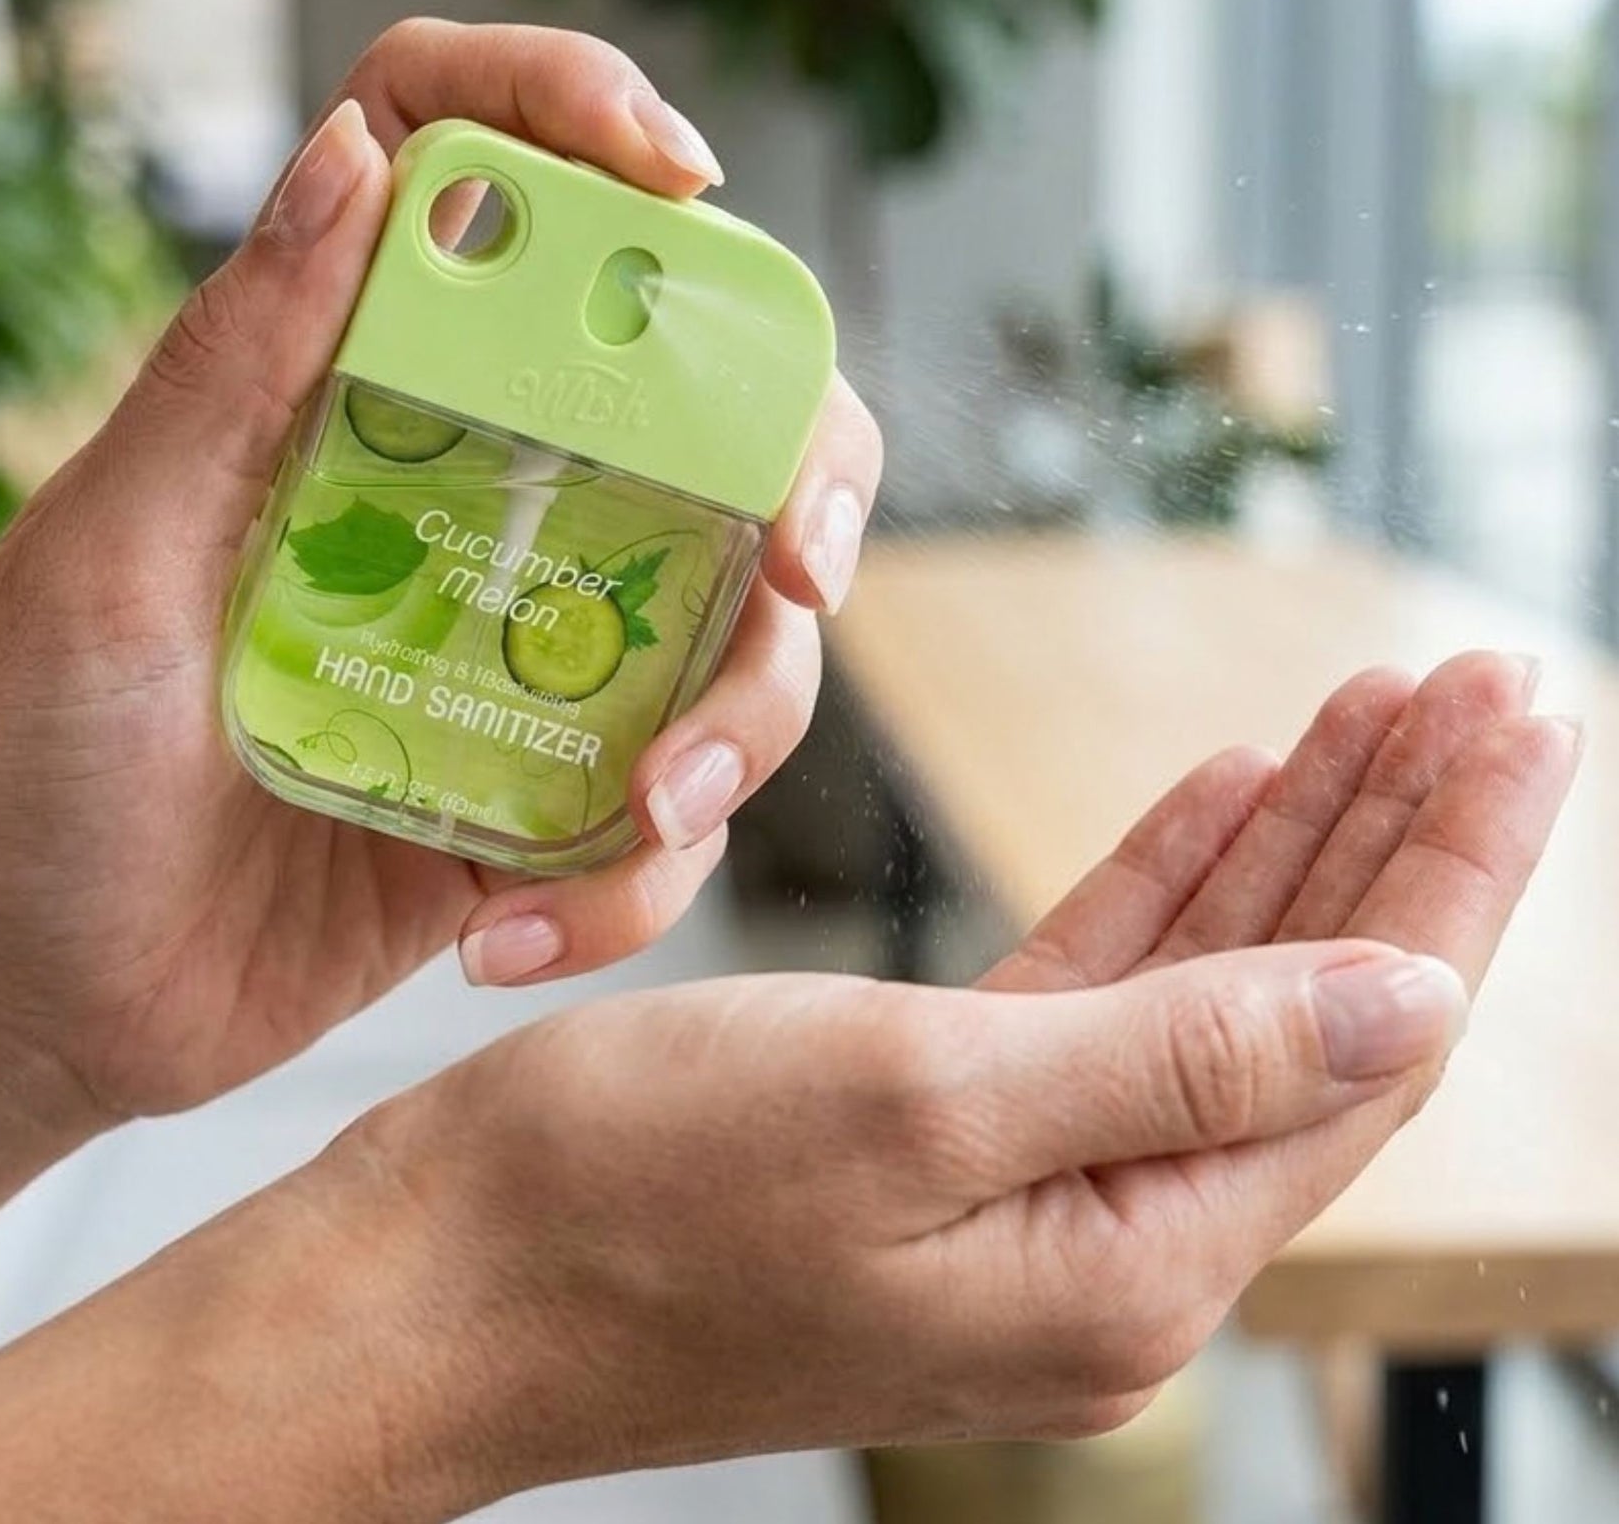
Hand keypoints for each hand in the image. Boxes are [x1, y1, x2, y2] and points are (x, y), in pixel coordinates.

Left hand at [0, 19, 881, 1132]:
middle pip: (700, 403)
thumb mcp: (111, 551)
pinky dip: (627, 883)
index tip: (677, 173)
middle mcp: (464, 495)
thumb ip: (234, 359)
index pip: (476, 174)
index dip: (581, 113)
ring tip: (647, 813)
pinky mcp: (542, 791)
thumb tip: (357, 147)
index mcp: (349, 391)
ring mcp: (522, 646)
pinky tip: (495, 937)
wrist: (31, 998)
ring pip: (731, 624)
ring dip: (737, 722)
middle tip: (798, 563)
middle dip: (802, 464)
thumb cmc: (33, 762)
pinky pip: (667, 819)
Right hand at [243, 653, 1573, 1506]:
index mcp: (1131, 1259)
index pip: (1365, 1039)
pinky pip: (1097, 990)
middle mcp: (1104, 1236)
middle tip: (1480, 679)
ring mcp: (1021, 1183)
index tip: (1526, 712)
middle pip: (1309, 1003)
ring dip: (1293, 842)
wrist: (446, 1276)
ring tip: (1377, 708)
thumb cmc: (642, 1190)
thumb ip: (1182, 1053)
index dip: (1456, 864)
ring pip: (1210, 981)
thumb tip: (1415, 1003)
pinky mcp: (936, 1125)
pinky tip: (1218, 791)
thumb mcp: (924, 1103)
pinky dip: (1161, 883)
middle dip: (1403, 833)